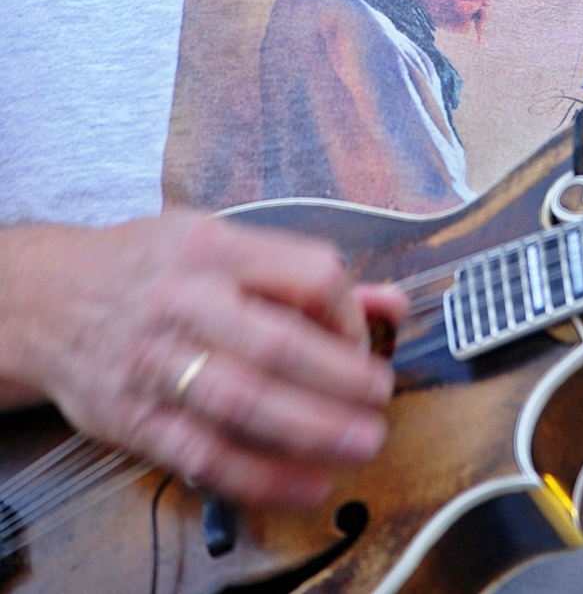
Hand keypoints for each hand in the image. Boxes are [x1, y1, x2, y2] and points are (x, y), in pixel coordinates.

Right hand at [0, 211, 407, 505]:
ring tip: (361, 443)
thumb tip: (390, 302)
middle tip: (381, 399)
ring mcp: (156, 363)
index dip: (351, 314)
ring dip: (313, 431)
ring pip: (245, 403)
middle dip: (342, 380)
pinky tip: (307, 483)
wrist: (49, 299)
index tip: (366, 342)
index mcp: (216, 248)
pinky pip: (206, 455)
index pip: (308, 274)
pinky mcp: (135, 418)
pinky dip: (262, 477)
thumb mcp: (221, 241)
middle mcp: (185, 301)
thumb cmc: (149, 267)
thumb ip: (302, 274)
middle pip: (279, 345)